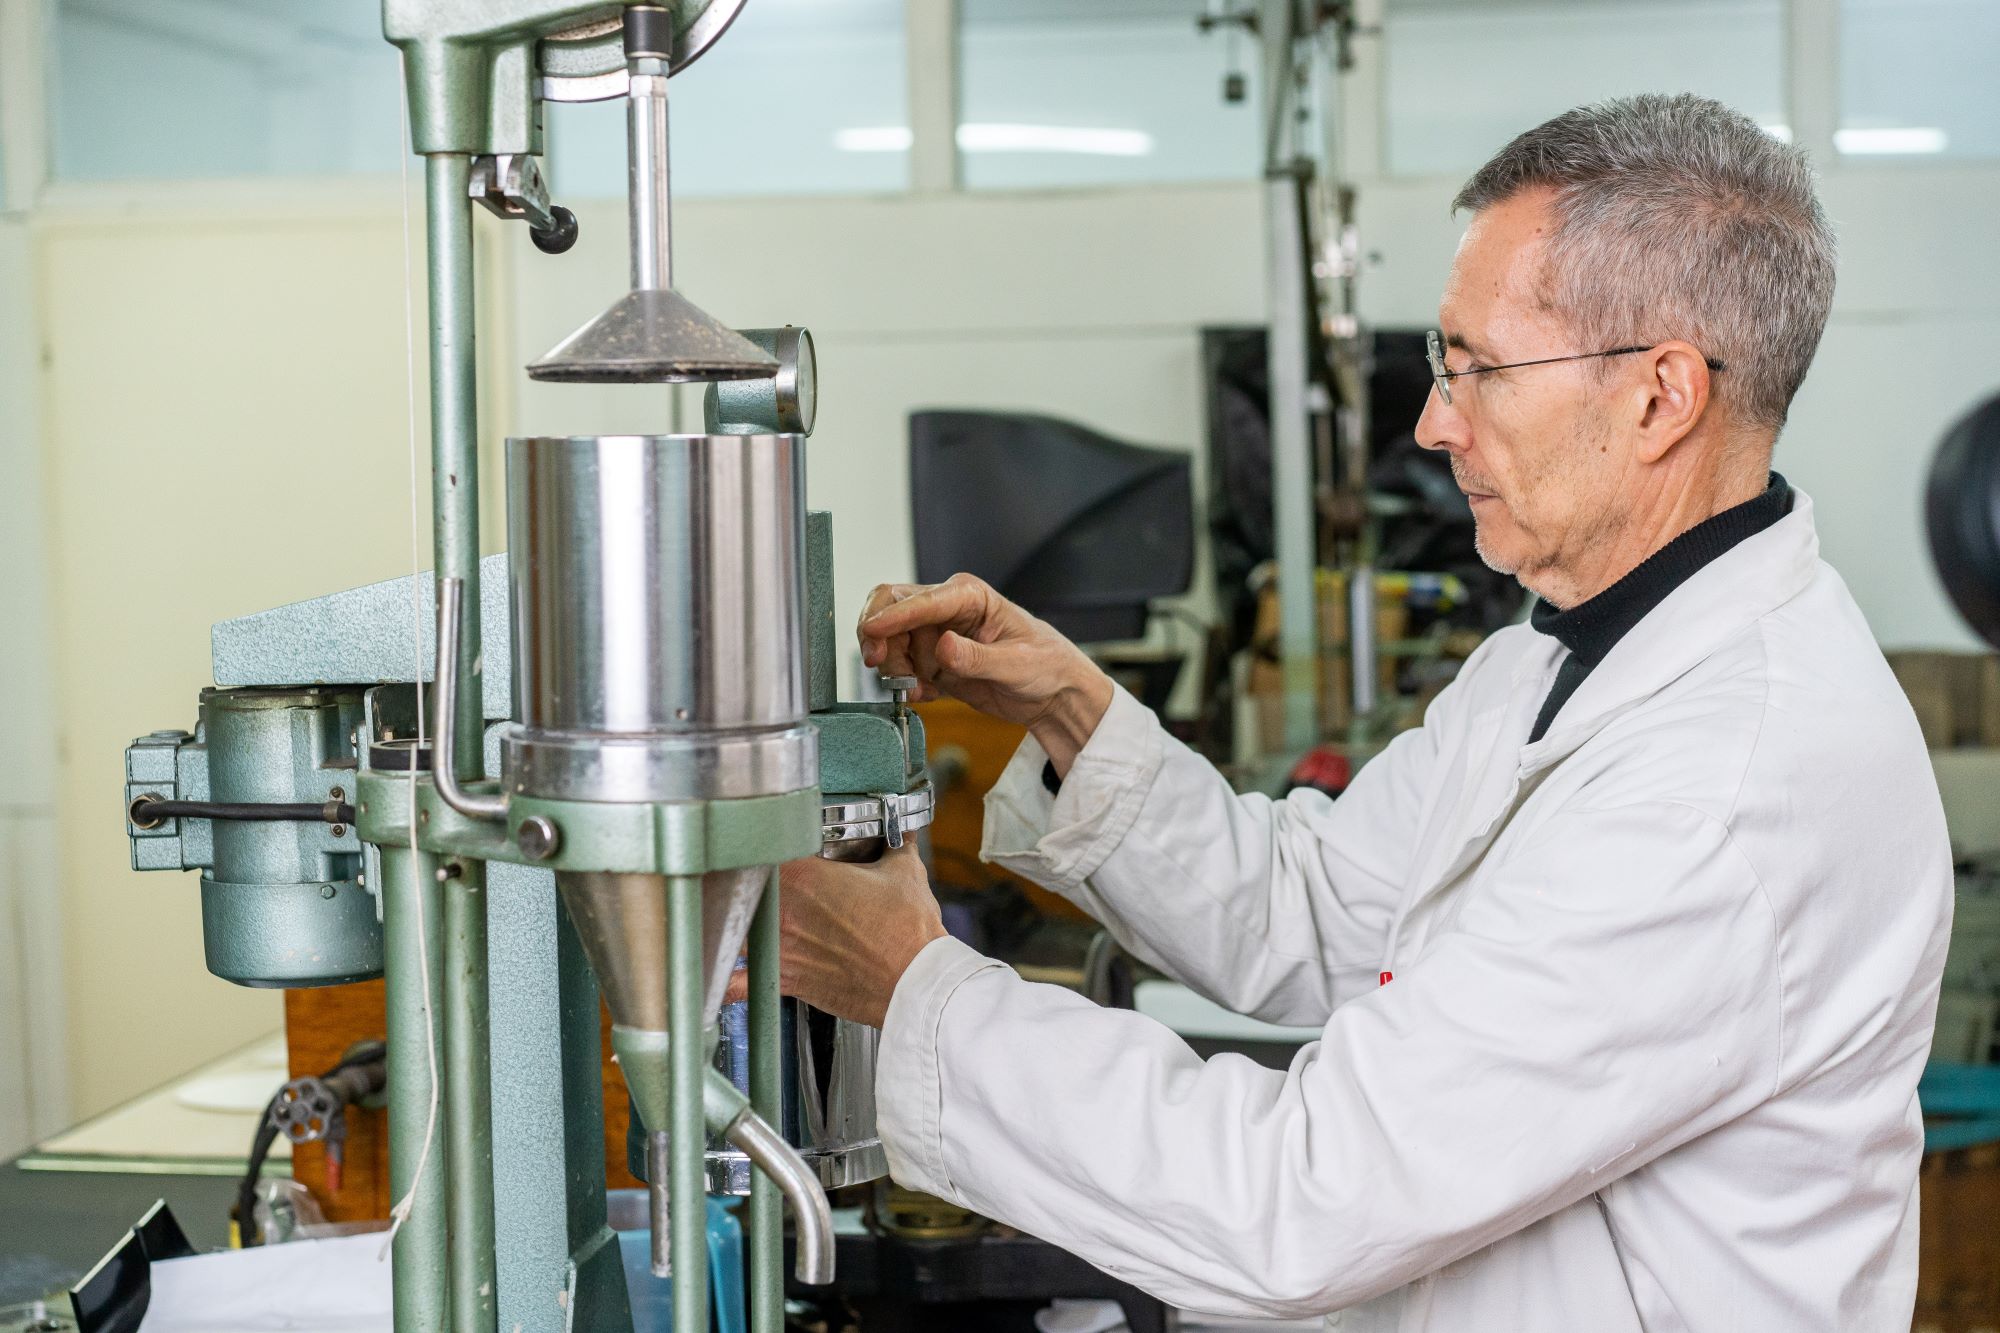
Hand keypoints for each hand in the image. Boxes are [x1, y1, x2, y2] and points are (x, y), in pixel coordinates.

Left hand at [724, 844, 946, 1028]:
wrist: (916, 982)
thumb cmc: (910, 933)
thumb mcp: (905, 873)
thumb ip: (895, 844)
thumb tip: (900, 832)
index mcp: (804, 876)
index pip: (761, 845)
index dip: (758, 837)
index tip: (764, 834)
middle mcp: (783, 912)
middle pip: (738, 885)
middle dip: (744, 876)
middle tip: (753, 870)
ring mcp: (780, 948)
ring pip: (734, 928)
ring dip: (736, 918)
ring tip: (741, 911)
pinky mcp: (786, 979)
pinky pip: (740, 984)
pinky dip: (728, 978)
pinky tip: (721, 971)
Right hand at [858, 573, 1113, 772]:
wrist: (1053, 695)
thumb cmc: (1046, 666)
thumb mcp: (1017, 664)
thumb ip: (977, 658)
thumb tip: (942, 646)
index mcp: (969, 596)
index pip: (919, 600)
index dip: (891, 616)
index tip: (871, 634)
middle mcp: (947, 610)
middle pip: (891, 610)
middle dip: (878, 636)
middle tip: (878, 664)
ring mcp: (937, 636)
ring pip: (891, 642)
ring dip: (894, 667)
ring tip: (918, 689)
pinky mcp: (933, 662)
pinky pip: (902, 669)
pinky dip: (905, 684)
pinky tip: (927, 695)